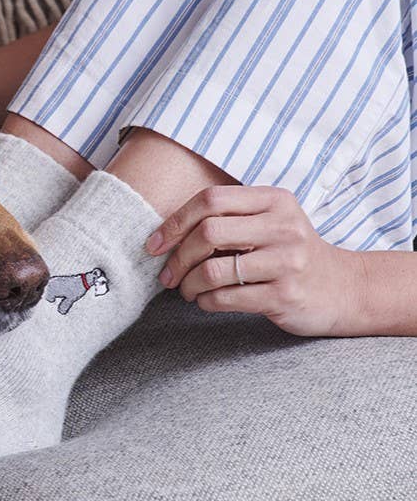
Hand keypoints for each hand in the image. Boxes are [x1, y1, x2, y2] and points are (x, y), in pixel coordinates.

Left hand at [145, 185, 367, 335]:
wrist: (345, 289)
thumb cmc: (291, 253)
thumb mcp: (270, 221)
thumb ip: (229, 217)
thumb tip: (165, 232)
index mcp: (274, 200)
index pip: (211, 199)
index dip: (174, 221)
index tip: (154, 244)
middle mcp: (284, 226)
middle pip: (208, 232)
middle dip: (178, 256)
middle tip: (167, 274)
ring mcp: (287, 262)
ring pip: (213, 269)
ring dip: (189, 284)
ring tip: (186, 290)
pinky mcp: (285, 295)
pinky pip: (226, 298)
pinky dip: (205, 301)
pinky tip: (205, 301)